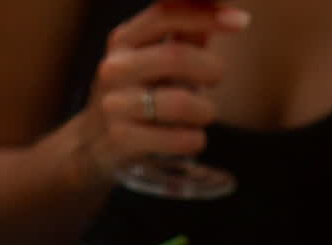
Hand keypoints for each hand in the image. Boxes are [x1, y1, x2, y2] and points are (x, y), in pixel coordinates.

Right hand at [78, 1, 249, 177]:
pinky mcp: (121, 139)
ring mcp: (114, 106)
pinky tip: (189, 138)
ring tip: (202, 115)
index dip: (205, 15)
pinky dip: (194, 139)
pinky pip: (179, 139)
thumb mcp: (153, 57)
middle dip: (211, 69)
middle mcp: (114, 70)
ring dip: (205, 111)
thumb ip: (186, 31)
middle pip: (176, 57)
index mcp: (123, 42)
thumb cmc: (136, 93)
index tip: (241, 22)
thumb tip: (224, 6)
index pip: (165, 15)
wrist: (90, 144)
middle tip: (215, 79)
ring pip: (181, 103)